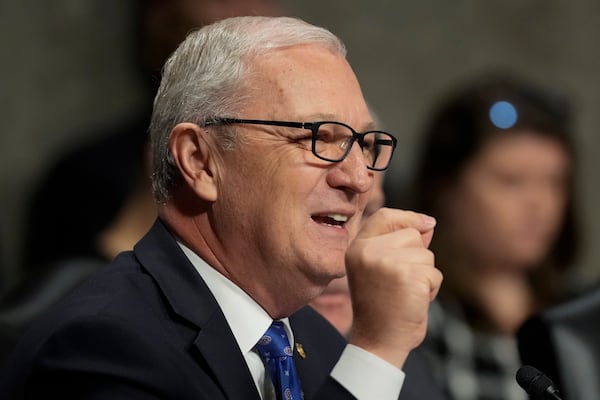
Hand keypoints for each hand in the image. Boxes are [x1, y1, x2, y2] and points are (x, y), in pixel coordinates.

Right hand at [346, 208, 441, 367]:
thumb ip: (400, 244)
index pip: (385, 216)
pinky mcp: (406, 276)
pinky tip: (413, 301)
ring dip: (425, 275)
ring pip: (426, 255)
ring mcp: (386, 262)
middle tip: (401, 283)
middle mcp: (368, 252)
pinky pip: (434, 274)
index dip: (408, 217)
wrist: (377, 341)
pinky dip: (431, 289)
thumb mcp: (380, 269)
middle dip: (417, 257)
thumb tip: (428, 224)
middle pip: (412, 235)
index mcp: (357, 248)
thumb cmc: (381, 307)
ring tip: (405, 293)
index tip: (427, 224)